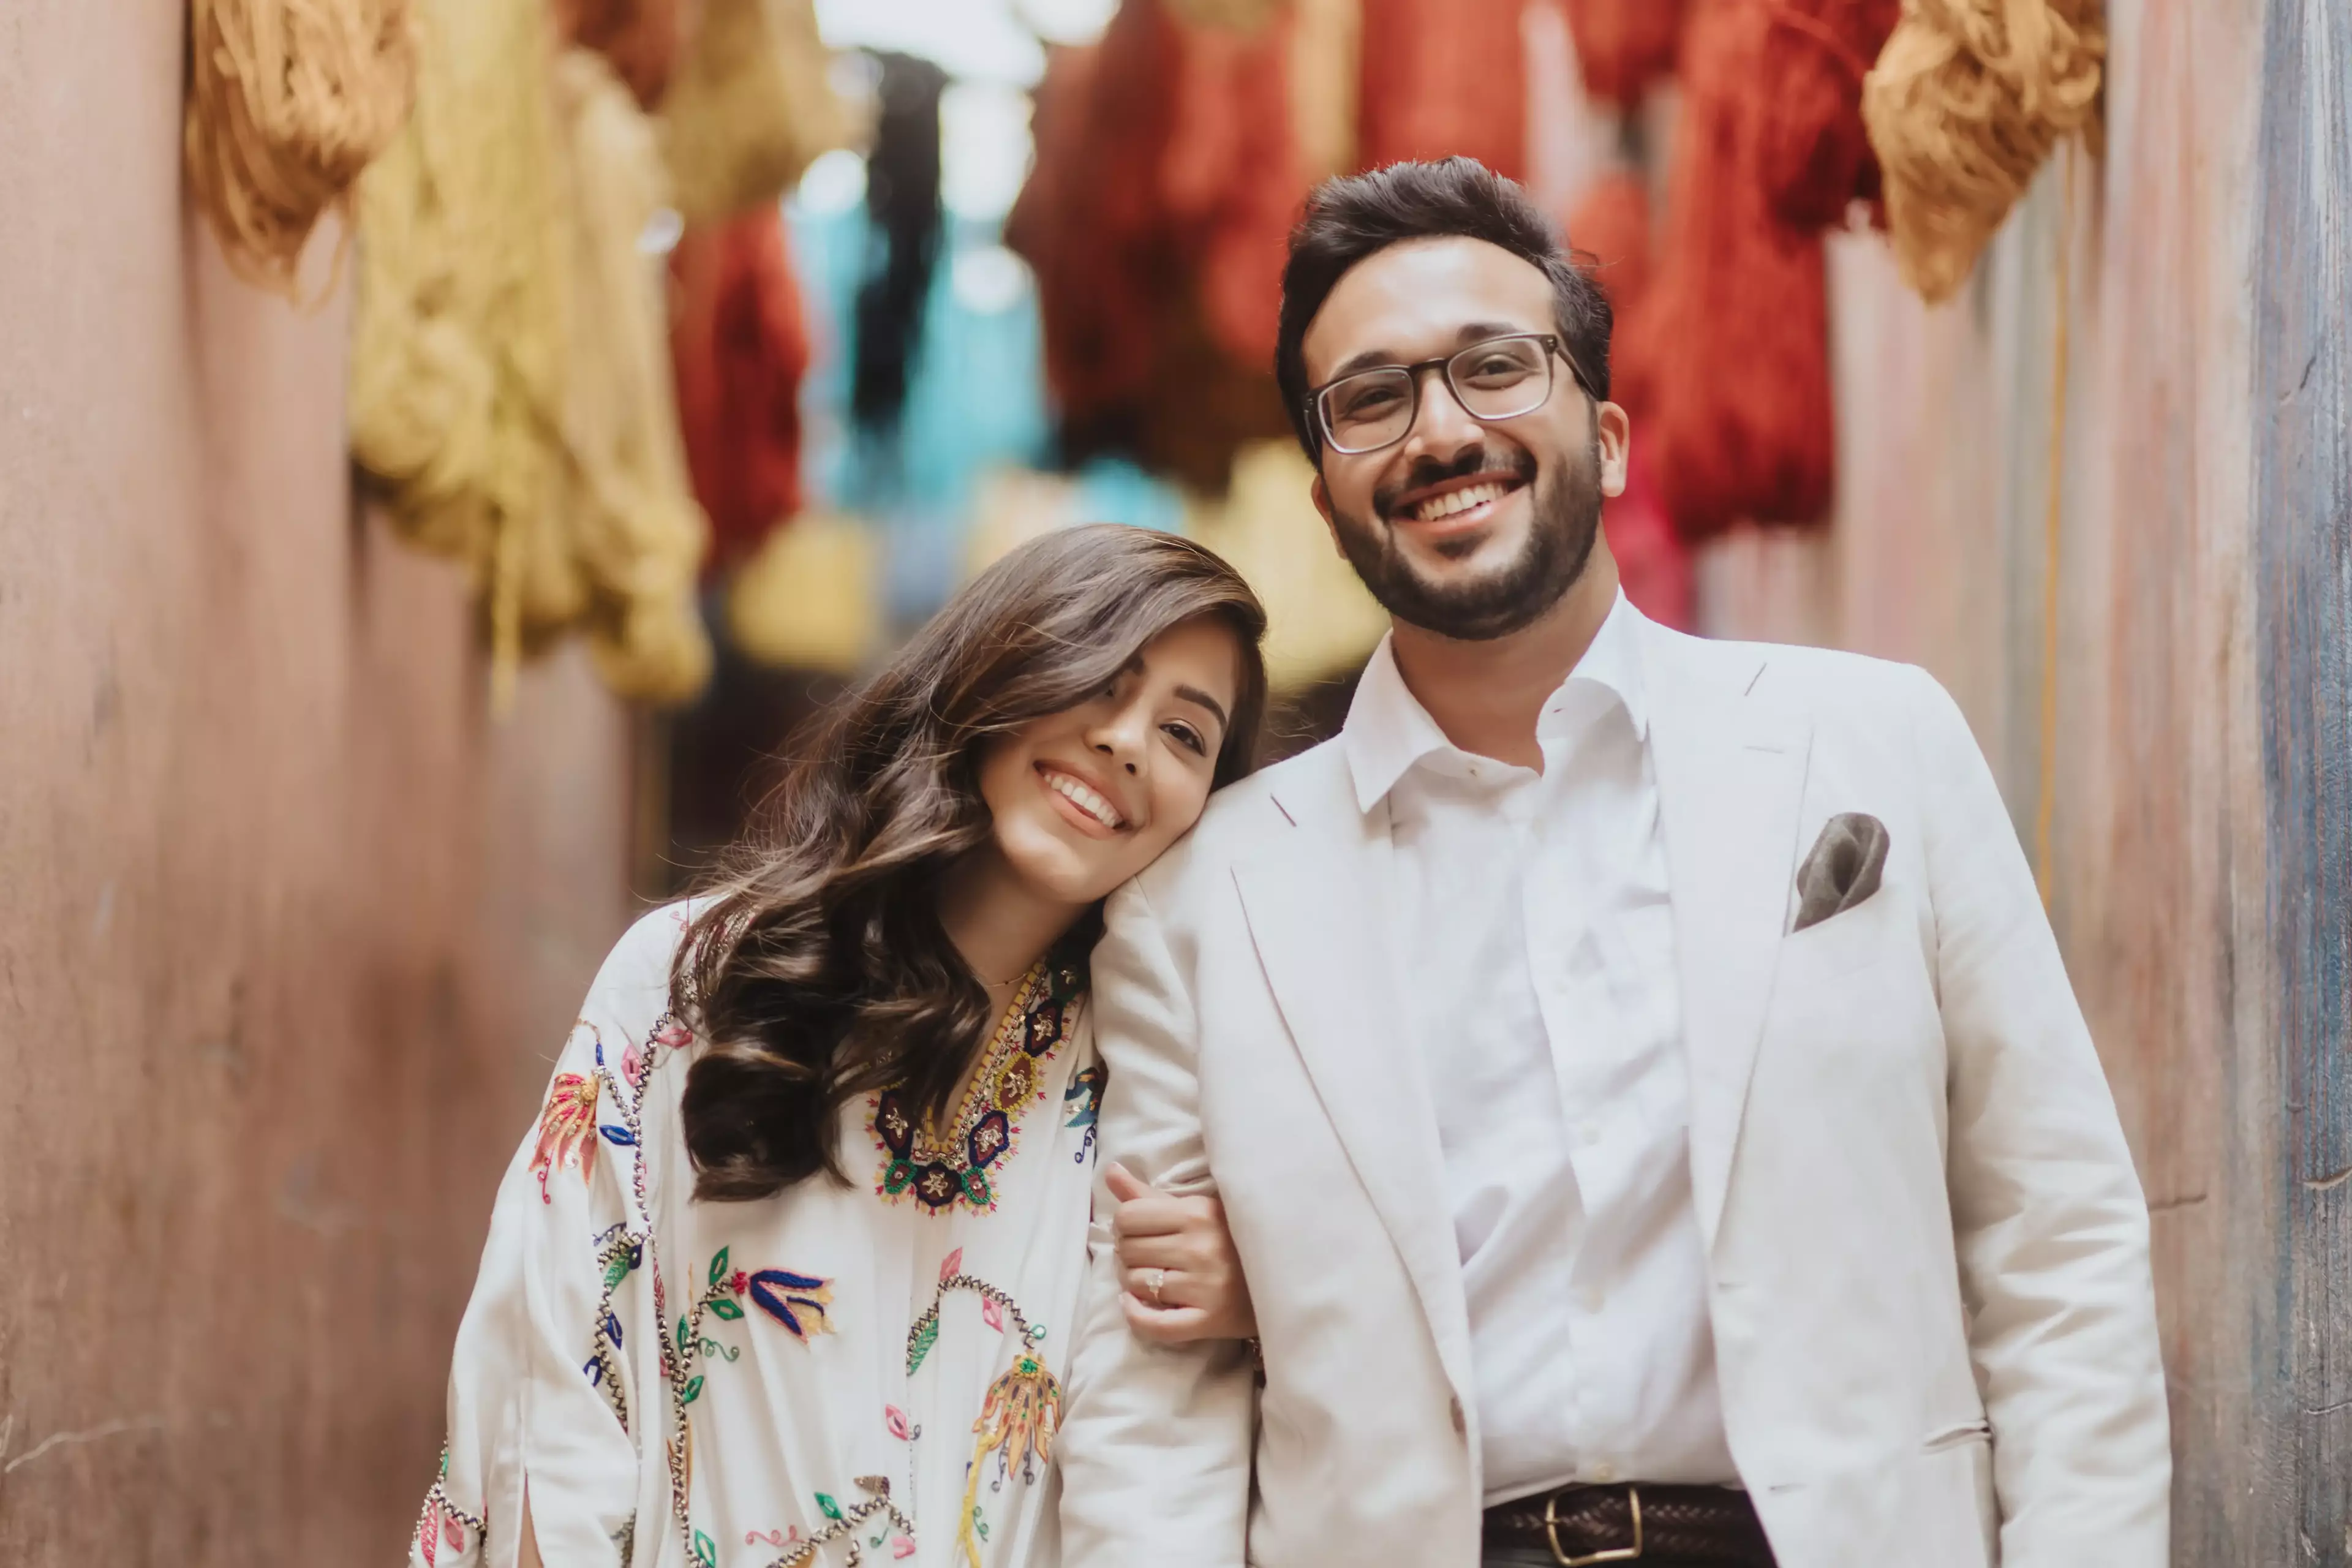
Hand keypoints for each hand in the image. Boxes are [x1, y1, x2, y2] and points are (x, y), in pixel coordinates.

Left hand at [1107, 1162, 1256, 1345]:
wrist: (1282, 1276)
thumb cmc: (1233, 1238)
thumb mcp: (1197, 1207)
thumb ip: (1148, 1194)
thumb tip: (1110, 1171)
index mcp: (1196, 1213)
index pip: (1128, 1217)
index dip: (1124, 1226)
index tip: (1139, 1233)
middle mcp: (1198, 1248)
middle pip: (1128, 1251)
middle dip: (1128, 1255)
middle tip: (1145, 1258)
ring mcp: (1204, 1287)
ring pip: (1136, 1285)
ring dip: (1133, 1284)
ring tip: (1150, 1278)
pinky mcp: (1208, 1320)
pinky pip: (1154, 1324)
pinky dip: (1136, 1316)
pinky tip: (1134, 1306)